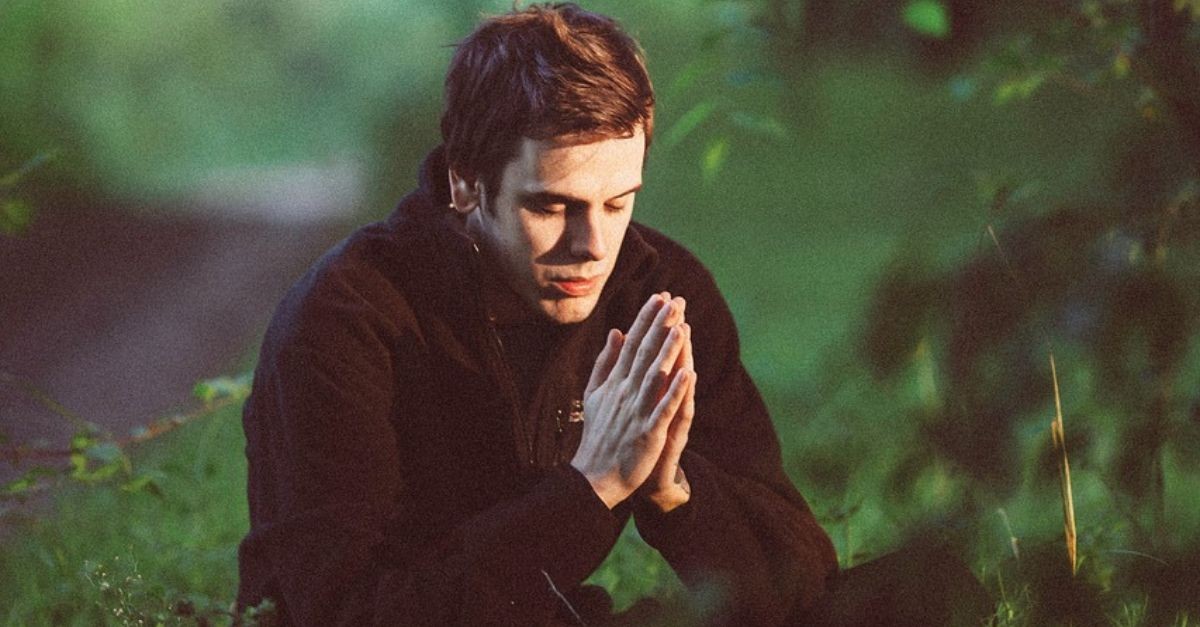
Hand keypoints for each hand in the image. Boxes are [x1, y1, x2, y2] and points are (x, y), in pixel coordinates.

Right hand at [571, 293, 694, 508]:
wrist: (595, 475)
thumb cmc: (598, 433)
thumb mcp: (595, 393)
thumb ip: (606, 361)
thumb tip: (617, 331)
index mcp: (615, 382)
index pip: (632, 344)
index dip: (646, 320)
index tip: (659, 297)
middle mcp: (625, 392)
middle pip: (645, 354)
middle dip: (660, 326)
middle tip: (676, 301)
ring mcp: (636, 412)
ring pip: (655, 376)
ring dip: (669, 351)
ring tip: (682, 327)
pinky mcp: (648, 433)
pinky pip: (663, 409)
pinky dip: (675, 391)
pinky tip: (688, 373)